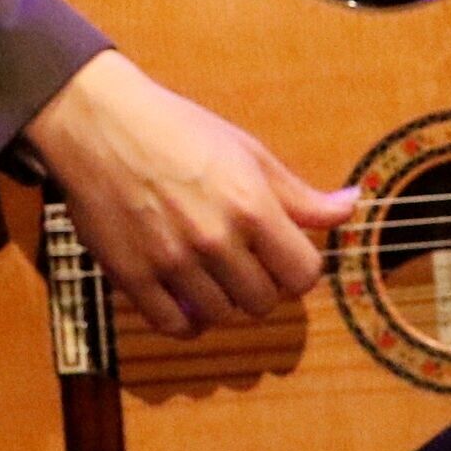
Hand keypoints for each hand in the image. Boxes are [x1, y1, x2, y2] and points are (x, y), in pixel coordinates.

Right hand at [22, 49, 360, 337]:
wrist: (98, 124)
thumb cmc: (176, 130)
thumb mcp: (247, 152)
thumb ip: (299, 193)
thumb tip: (351, 207)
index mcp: (250, 206)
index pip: (302, 275)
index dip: (297, 270)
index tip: (281, 258)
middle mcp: (214, 239)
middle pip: (263, 301)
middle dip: (261, 286)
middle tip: (244, 265)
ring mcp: (171, 261)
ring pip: (221, 316)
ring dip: (223, 303)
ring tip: (212, 277)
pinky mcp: (133, 275)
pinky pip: (174, 326)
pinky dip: (186, 321)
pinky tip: (185, 298)